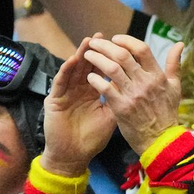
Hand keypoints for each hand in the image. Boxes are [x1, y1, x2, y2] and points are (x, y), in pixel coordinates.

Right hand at [41, 37, 117, 175]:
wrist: (73, 157)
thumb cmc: (92, 139)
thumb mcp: (111, 117)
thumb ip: (121, 100)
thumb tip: (139, 87)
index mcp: (92, 92)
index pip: (101, 71)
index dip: (109, 58)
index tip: (119, 46)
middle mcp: (78, 90)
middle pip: (87, 66)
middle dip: (95, 51)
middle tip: (102, 36)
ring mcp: (65, 94)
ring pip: (73, 70)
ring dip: (80, 55)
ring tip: (87, 42)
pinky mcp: (54, 100)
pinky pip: (59, 83)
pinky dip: (65, 71)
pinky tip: (72, 61)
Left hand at [84, 34, 182, 154]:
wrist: (160, 140)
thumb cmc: (167, 113)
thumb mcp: (175, 87)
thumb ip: (174, 64)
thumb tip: (180, 43)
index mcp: (158, 76)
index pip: (141, 49)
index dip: (126, 40)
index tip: (115, 39)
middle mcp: (145, 82)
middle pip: (122, 56)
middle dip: (105, 46)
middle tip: (94, 43)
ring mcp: (133, 95)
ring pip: (111, 69)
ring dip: (97, 59)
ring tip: (87, 55)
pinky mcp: (121, 107)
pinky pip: (105, 88)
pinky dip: (95, 80)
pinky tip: (90, 77)